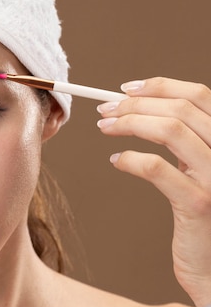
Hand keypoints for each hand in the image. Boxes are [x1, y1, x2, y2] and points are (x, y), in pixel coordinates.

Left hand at [97, 77, 210, 306]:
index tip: (126, 89)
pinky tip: (117, 161)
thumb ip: (187, 144)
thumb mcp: (203, 172)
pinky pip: (157, 169)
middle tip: (105, 110)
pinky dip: (131, 159)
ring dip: (129, 123)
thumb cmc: (205, 220)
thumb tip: (144, 110)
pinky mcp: (200, 204)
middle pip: (181, 108)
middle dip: (136, 104)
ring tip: (105, 127)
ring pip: (170, 130)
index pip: (200, 95)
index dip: (161, 86)